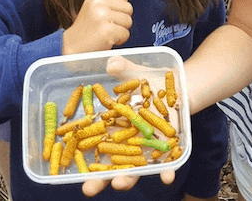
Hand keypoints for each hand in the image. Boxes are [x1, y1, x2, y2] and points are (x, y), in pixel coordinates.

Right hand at [63, 0, 132, 54]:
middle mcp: (98, 3)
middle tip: (106, 27)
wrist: (71, 48)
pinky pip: (126, 34)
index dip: (119, 11)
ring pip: (129, 21)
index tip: (105, 19)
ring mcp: (102, 16)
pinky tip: (107, 41)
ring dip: (121, 31)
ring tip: (106, 34)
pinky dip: (119, 40)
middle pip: (128, 8)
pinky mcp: (106, 30)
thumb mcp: (93, 8)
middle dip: (122, 20)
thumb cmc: (85, 30)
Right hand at [79, 55, 177, 195]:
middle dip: (100, 179)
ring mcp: (147, 149)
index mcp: (112, 129)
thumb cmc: (151, 82)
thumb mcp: (136, 73)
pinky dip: (166, 171)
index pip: (93, 150)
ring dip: (129, 178)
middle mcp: (127, 144)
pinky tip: (167, 177)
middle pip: (110, 166)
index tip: (71, 174)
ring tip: (120, 183)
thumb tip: (110, 63)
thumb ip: (123, 68)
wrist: (180, 87)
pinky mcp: (167, 149)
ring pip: (135, 170)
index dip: (83, 163)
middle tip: (88, 188)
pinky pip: (166, 164)